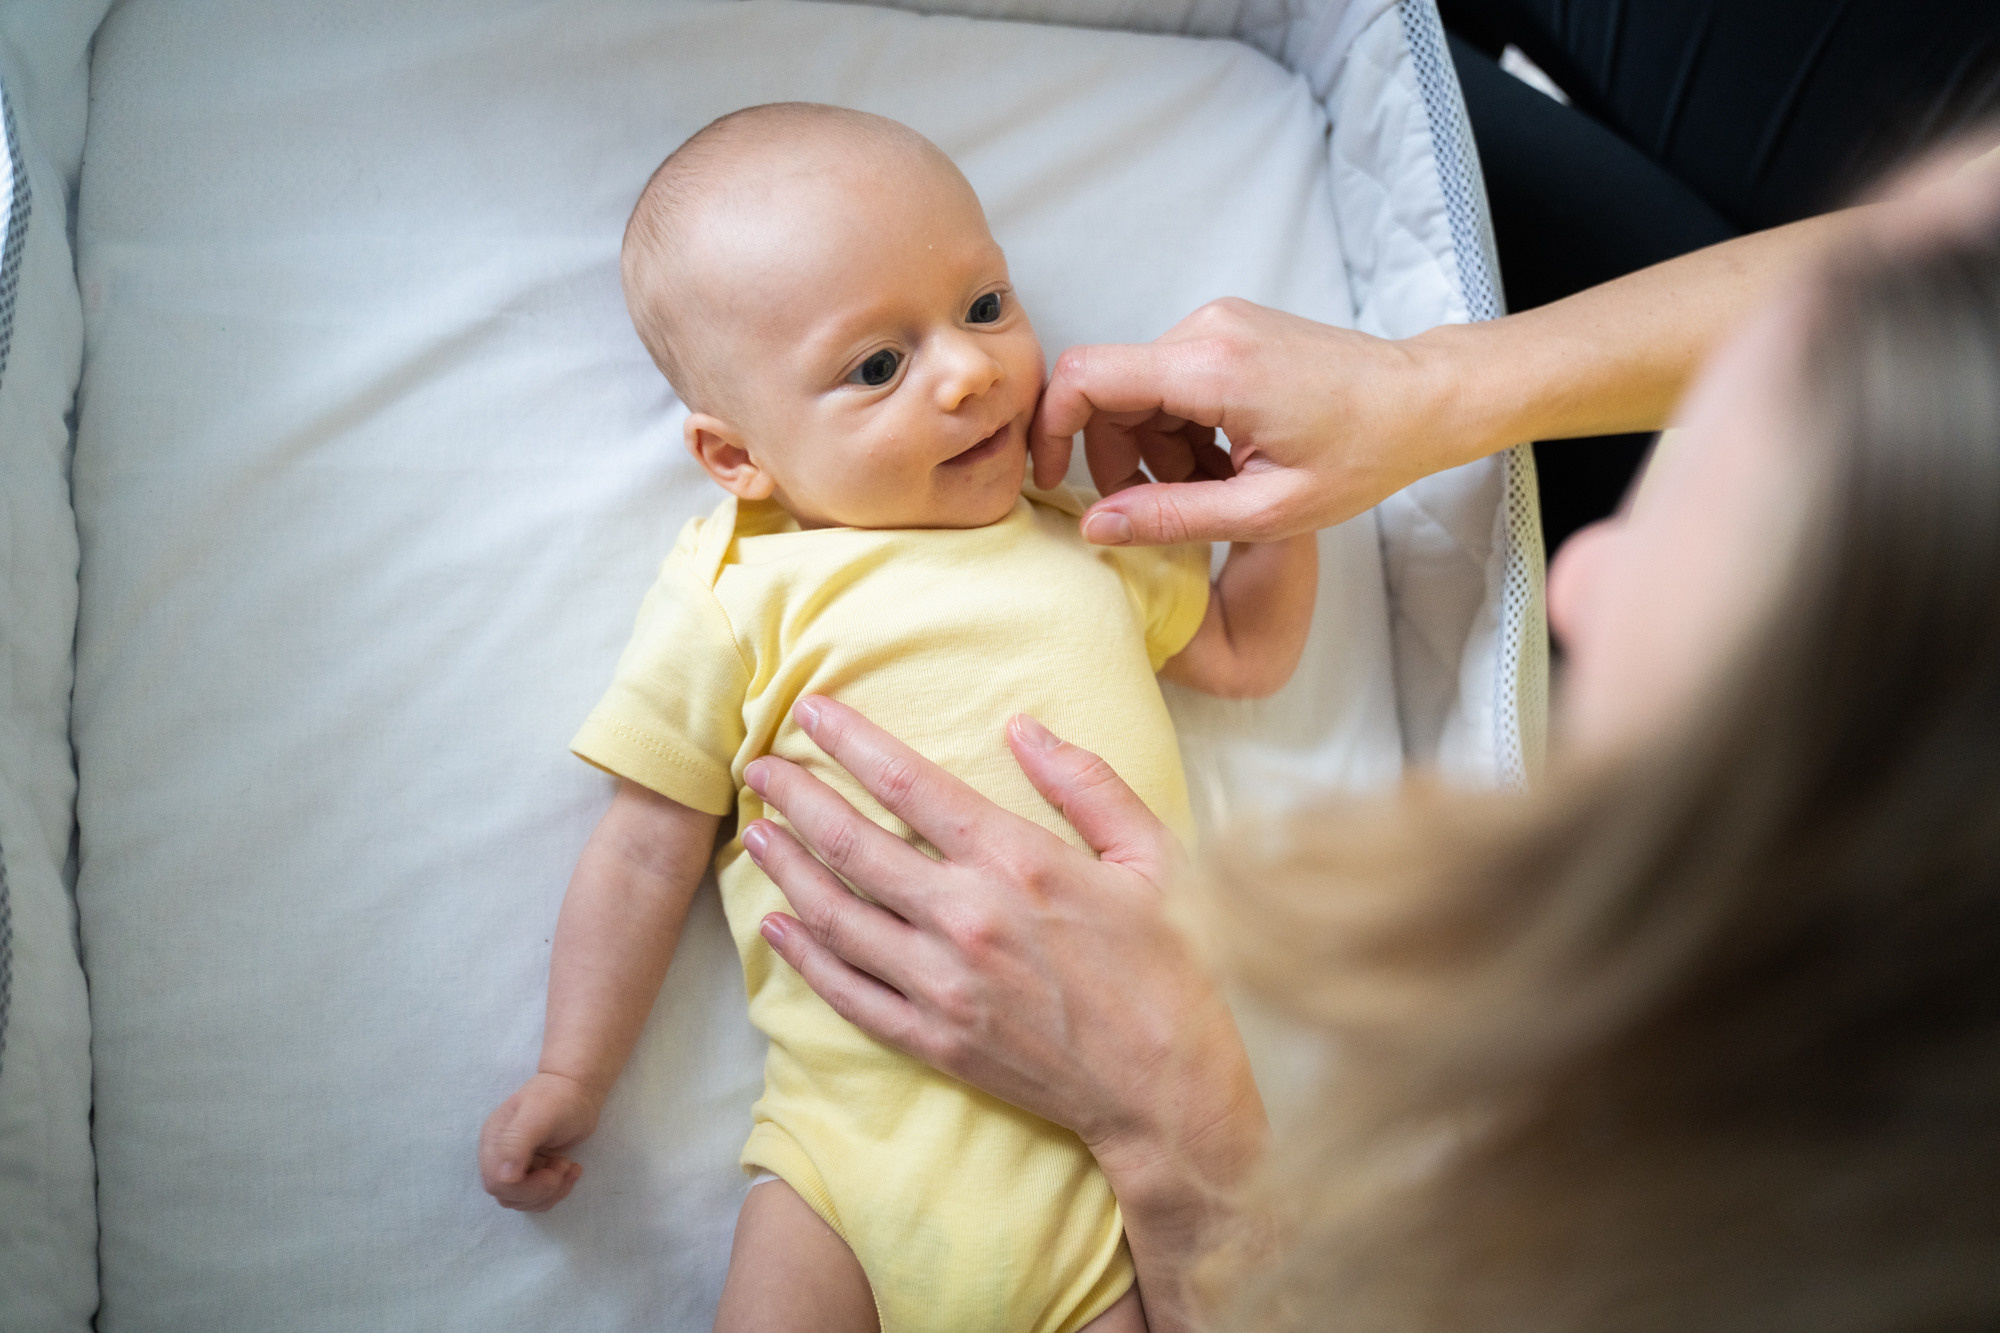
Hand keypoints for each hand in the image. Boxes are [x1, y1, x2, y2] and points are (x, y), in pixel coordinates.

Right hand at [478, 1071, 600, 1211]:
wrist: (577, 1089)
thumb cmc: (559, 1098)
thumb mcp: (539, 1115)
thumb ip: (516, 1142)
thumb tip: (504, 1177)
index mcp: (494, 1141)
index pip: (497, 1184)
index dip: (525, 1188)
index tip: (552, 1173)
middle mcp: (499, 1156)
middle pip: (509, 1196)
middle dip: (541, 1190)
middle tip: (563, 1165)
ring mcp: (515, 1164)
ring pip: (523, 1201)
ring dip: (552, 1191)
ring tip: (569, 1165)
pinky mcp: (531, 1171)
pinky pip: (537, 1197)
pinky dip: (557, 1190)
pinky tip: (572, 1169)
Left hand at [740, 697, 1259, 1165]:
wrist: (1165, 1088)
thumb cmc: (1167, 964)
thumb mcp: (1150, 856)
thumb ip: (1086, 783)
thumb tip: (1022, 727)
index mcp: (1017, 862)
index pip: (909, 785)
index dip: (850, 743)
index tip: (810, 711)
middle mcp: (966, 918)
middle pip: (851, 845)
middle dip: (795, 798)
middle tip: (759, 768)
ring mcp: (942, 985)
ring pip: (835, 916)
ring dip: (785, 869)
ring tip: (756, 833)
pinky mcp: (933, 1040)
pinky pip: (846, 993)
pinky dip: (804, 957)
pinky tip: (777, 927)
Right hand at [1031, 298, 1476, 544]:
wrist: (1424, 400)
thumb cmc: (1365, 452)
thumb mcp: (1268, 510)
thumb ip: (1173, 518)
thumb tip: (1095, 528)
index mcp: (1212, 367)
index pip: (1087, 376)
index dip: (1052, 428)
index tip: (1052, 478)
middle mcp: (1206, 329)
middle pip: (1110, 390)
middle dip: (1118, 455)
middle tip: (1166, 507)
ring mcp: (1218, 323)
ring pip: (1139, 389)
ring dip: (1155, 448)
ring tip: (1214, 488)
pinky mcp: (1228, 330)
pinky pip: (1171, 380)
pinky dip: (1180, 428)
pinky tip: (1224, 461)